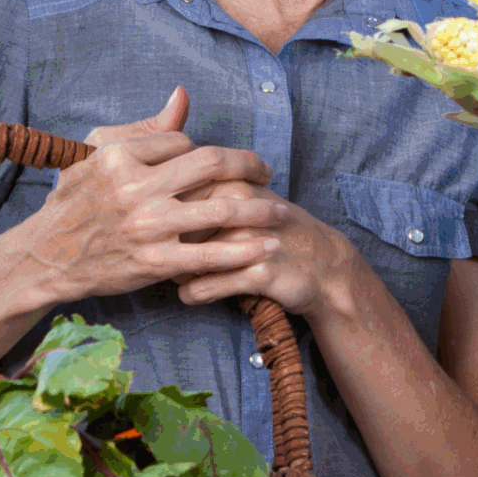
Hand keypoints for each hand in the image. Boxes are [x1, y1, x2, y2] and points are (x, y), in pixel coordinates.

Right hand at [17, 88, 286, 301]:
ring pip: (220, 209)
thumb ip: (146, 129)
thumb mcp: (97, 153)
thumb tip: (183, 96)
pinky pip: (212, 254)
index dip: (202, 151)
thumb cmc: (73, 201)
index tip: (214, 165)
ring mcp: (147, 226)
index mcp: (120, 155)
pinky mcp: (155, 262)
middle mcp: (134, 188)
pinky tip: (268, 247)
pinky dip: (245, 250)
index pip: (183, 141)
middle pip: (212, 165)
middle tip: (267, 172)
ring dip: (260, 208)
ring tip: (280, 209)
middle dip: (249, 165)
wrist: (46, 257)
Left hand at [175, 187, 364, 320]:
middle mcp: (238, 206)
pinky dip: (193, 295)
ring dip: (177, 273)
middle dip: (167, 246)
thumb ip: (201, 188)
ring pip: (181, 261)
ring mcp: (248, 239)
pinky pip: (200, 289)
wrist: (323, 264)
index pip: (171, 197)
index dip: (165, 218)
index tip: (175, 229)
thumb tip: (154, 194)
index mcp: (229, 181)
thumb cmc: (273, 230)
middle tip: (178, 256)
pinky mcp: (257, 272)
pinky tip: (200, 292)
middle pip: (173, 230)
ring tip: (188, 275)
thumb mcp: (242, 198)